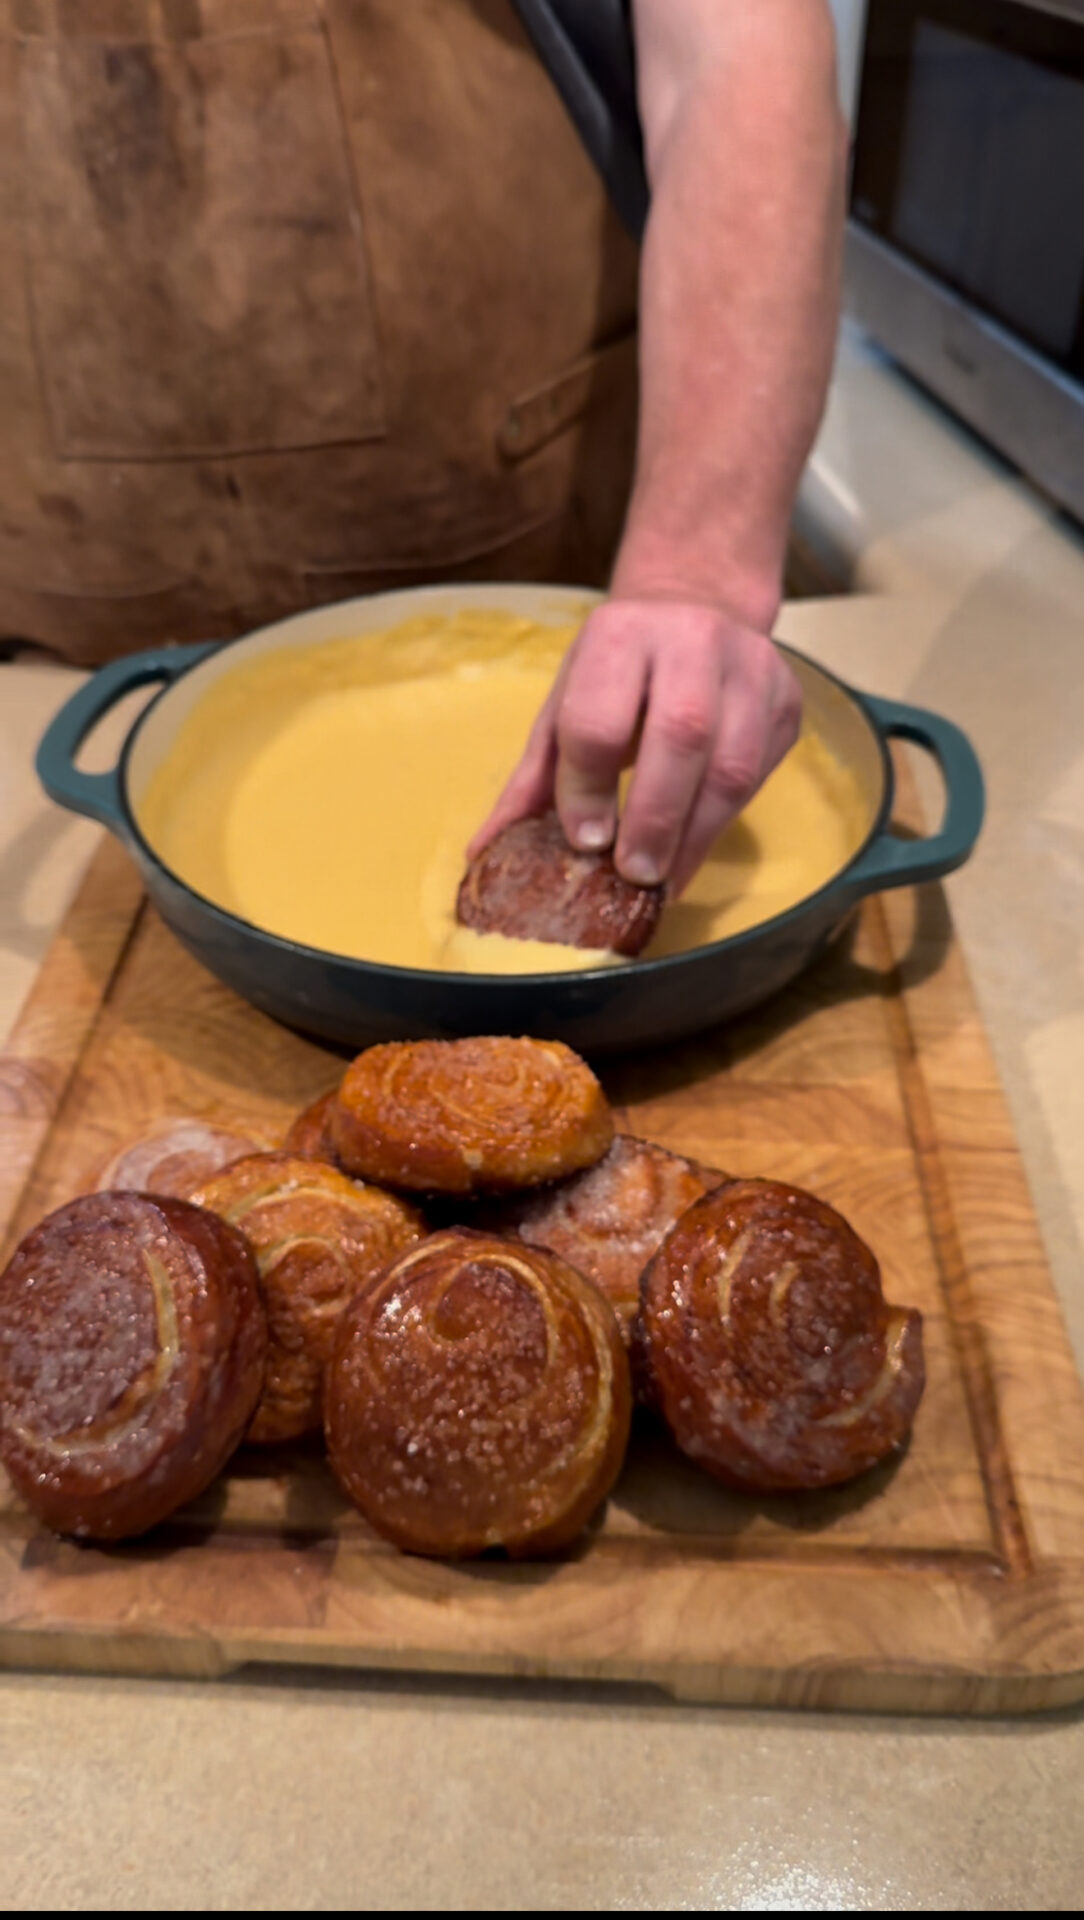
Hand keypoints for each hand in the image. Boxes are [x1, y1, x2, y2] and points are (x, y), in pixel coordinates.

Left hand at [469, 597, 801, 896]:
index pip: (600, 718)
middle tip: (634, 872)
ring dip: (696, 833)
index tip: (586, 840)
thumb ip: (535, 779)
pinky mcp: (786, 698)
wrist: (698, 607)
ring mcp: (749, 665)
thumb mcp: (567, 706)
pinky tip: (693, 851)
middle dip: (654, 816)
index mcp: (619, 633)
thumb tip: (486, 850)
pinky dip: (724, 822)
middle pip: (681, 734)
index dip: (589, 787)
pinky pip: (761, 772)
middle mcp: (690, 638)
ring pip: (733, 763)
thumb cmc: (619, 673)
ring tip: (665, 878)